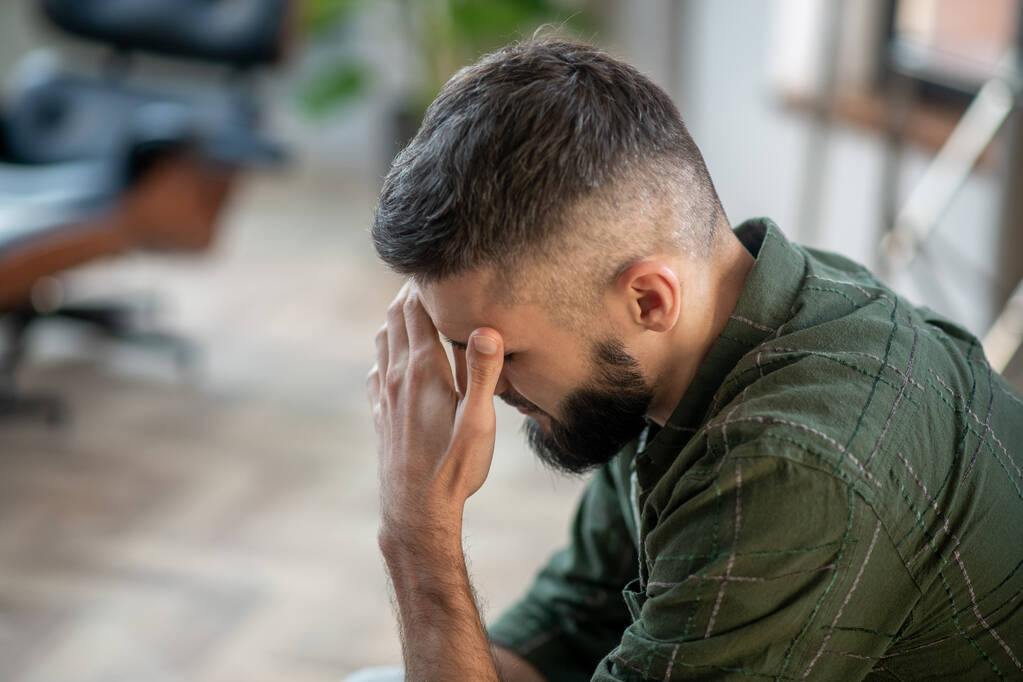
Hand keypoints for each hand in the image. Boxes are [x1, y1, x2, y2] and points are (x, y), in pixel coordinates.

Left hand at [366, 283, 504, 535]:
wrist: (416, 511)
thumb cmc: (454, 466)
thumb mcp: (479, 421)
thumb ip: (483, 372)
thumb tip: (488, 327)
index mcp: (423, 370)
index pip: (416, 309)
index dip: (425, 284)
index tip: (440, 268)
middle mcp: (397, 375)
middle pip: (396, 317)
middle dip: (411, 294)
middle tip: (432, 280)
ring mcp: (385, 393)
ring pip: (383, 339)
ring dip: (398, 319)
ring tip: (418, 310)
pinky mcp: (380, 412)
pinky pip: (377, 367)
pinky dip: (388, 349)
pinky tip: (399, 358)